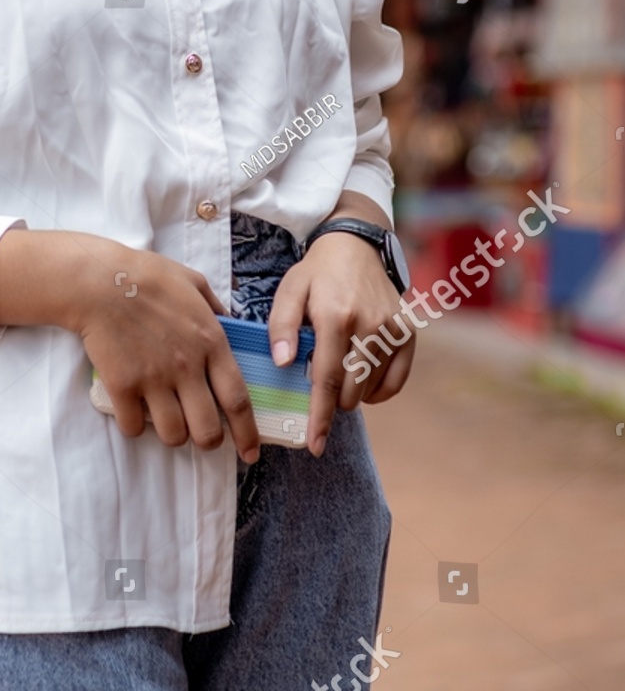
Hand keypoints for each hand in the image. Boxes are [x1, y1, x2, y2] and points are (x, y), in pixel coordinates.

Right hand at [75, 245, 261, 463]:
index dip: (247, 434)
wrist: (101, 280)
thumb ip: (215, 307)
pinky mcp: (122, 386)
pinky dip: (134, 425)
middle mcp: (187, 367)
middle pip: (207, 430)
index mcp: (211, 342)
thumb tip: (228, 322)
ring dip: (173, 434)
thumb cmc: (148, 276)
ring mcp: (153, 379)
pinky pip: (133, 426)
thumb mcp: (193, 282)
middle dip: (208, 441)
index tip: (251, 452)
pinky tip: (133, 411)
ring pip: (173, 434)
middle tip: (203, 436)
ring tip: (168, 421)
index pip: (238, 400)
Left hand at [267, 232, 413, 457]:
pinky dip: (377, 391)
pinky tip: (361, 377)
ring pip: (373, 390)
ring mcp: (393, 330)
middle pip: (352, 391)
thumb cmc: (316, 274)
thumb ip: (281, 327)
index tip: (315, 444)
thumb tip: (282, 364)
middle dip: (333, 400)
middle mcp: (370, 325)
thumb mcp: (289, 292)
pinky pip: (396, 382)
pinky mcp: (409, 334)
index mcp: (336, 316)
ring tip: (338, 368)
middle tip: (318, 378)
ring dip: (353, 393)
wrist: (356, 247)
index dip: (320, 416)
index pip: (327, 380)